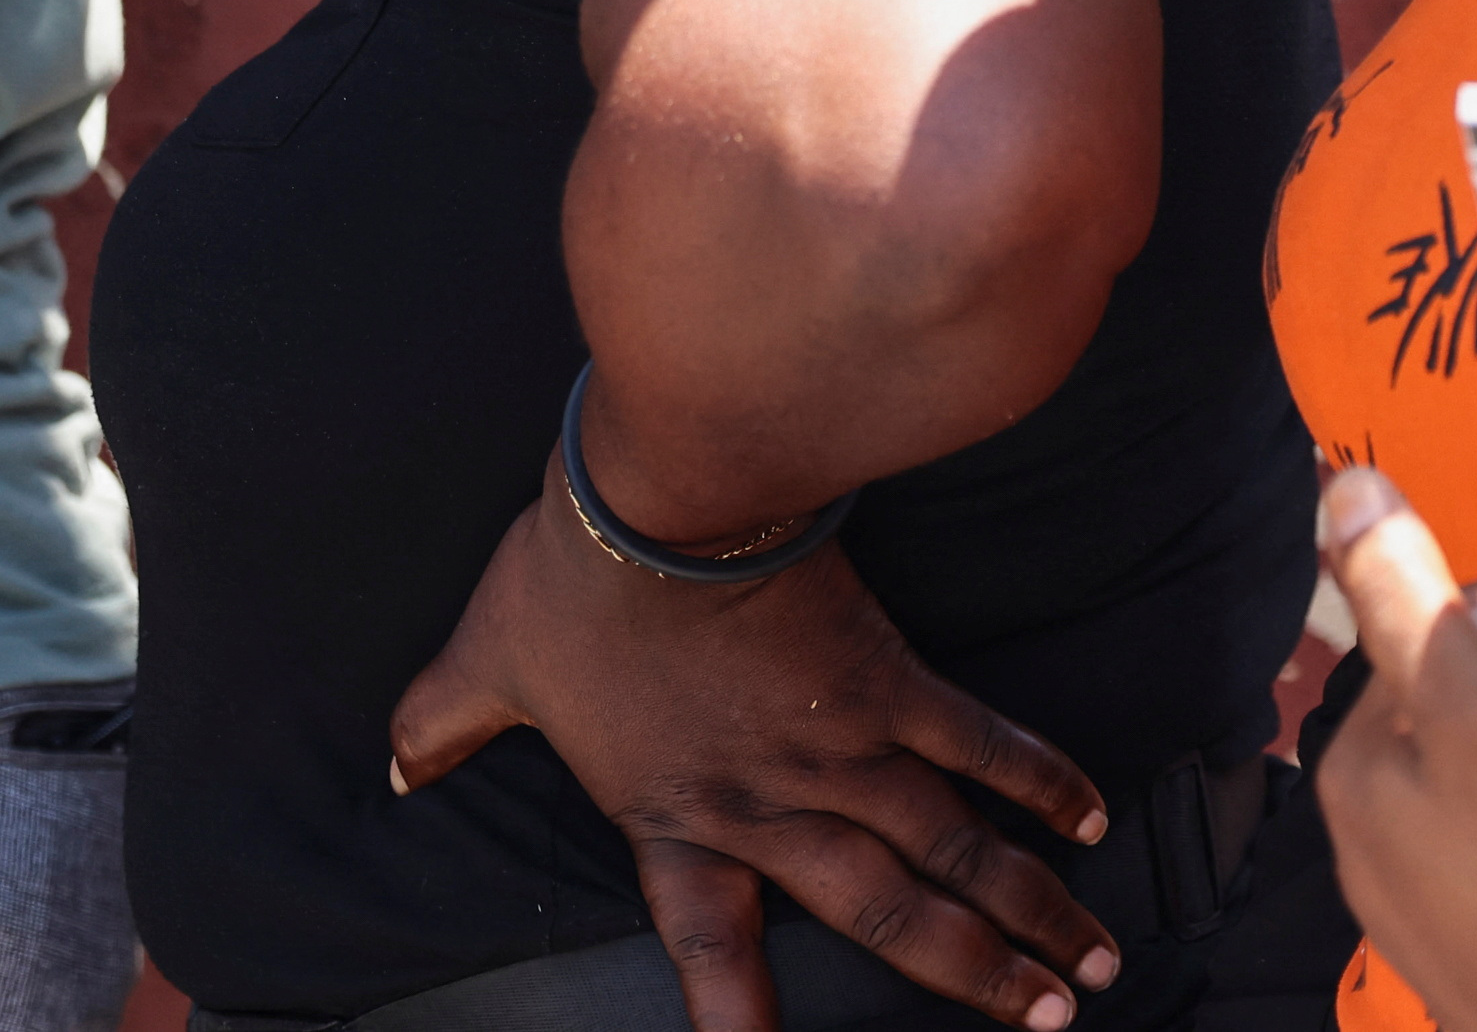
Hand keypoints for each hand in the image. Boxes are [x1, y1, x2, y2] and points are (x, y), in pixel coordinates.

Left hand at [390, 479, 1121, 1031]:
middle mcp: (771, 807)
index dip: (743, 1026)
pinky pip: (975, 744)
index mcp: (675, 821)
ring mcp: (839, 748)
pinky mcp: (885, 679)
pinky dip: (1036, 781)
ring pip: (950, 852)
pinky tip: (1089, 819)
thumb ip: (441, 727)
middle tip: (1048, 1024)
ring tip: (1088, 963)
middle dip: (973, 978)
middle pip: (887, 919)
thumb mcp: (486, 664)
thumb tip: (387, 772)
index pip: (712, 953)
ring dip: (1025, 910)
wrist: (657, 496)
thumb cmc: (570, 579)